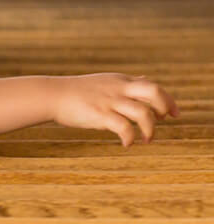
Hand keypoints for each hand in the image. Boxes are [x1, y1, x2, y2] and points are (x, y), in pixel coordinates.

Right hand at [51, 74, 178, 146]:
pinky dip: (130, 138)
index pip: (152, 86)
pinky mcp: (100, 114)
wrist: (51, 95)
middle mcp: (118, 89)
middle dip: (165, 107)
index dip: (167, 100)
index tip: (173, 114)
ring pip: (143, 113)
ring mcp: (109, 101)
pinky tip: (126, 144)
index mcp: (120, 81)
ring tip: (146, 139)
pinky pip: (124, 128)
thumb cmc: (76, 91)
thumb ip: (126, 83)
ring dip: (150, 129)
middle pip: (154, 92)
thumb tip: (144, 80)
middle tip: (165, 121)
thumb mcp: (105, 82)